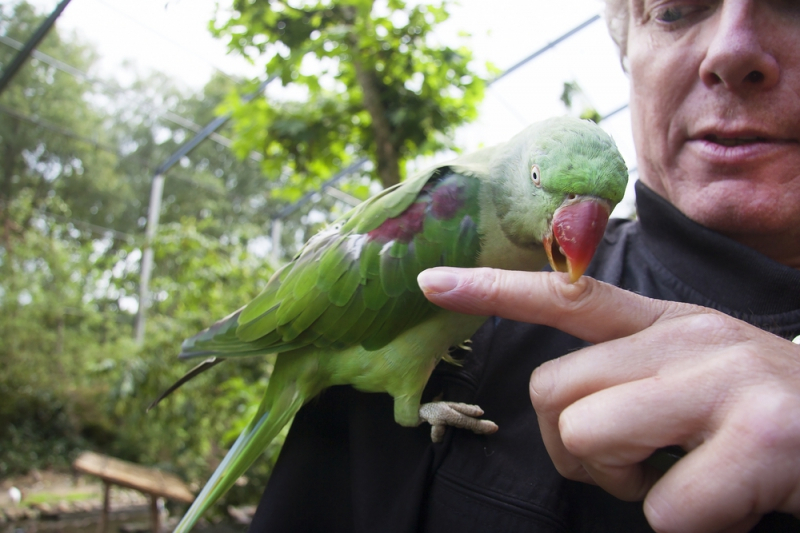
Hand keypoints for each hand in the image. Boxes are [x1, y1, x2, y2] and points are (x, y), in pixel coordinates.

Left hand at [418, 267, 799, 532]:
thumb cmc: (762, 418)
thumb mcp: (692, 374)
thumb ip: (628, 374)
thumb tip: (565, 411)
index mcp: (665, 323)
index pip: (567, 294)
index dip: (494, 289)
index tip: (431, 282)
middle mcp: (688, 339)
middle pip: (552, 391)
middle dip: (575, 448)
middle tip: (635, 464)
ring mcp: (722, 385)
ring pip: (590, 438)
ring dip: (623, 483)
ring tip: (680, 477)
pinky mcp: (757, 441)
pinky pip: (663, 509)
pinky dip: (685, 523)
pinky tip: (728, 503)